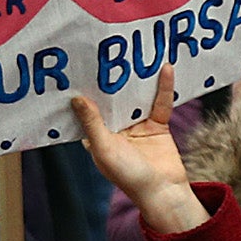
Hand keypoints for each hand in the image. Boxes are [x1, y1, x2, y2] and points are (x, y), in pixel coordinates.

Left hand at [69, 67, 205, 231]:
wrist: (164, 191)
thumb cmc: (128, 175)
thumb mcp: (104, 148)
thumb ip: (92, 123)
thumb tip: (76, 98)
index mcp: (97, 136)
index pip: (88, 108)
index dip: (84, 89)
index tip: (78, 66)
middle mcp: (115, 128)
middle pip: (112, 98)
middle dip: (111, 78)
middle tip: (107, 50)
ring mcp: (137, 125)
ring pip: (135, 96)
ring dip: (137, 79)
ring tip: (136, 52)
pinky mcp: (157, 124)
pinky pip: (160, 101)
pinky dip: (163, 86)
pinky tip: (165, 69)